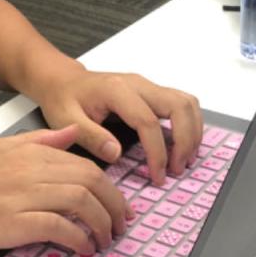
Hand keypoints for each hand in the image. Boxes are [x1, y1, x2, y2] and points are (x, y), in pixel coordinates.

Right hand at [0, 126, 132, 255]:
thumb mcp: (3, 146)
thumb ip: (41, 140)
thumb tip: (72, 133)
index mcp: (31, 153)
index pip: (86, 166)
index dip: (111, 188)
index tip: (118, 207)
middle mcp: (31, 171)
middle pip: (91, 182)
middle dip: (114, 206)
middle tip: (121, 226)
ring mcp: (22, 196)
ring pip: (80, 203)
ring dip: (101, 225)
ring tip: (105, 241)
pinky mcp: (12, 223)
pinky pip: (57, 227)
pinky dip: (77, 239)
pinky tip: (82, 249)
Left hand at [37, 71, 202, 185]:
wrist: (63, 80)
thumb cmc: (63, 99)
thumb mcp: (66, 120)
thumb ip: (91, 137)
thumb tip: (117, 153)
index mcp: (116, 90)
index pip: (148, 122)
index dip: (157, 152)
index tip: (158, 176)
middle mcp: (138, 84)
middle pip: (179, 106)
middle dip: (185, 141)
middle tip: (176, 169)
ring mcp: (147, 86)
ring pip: (186, 102)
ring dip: (192, 132)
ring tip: (183, 160)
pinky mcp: (152, 92)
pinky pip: (181, 104)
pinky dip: (189, 125)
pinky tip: (181, 147)